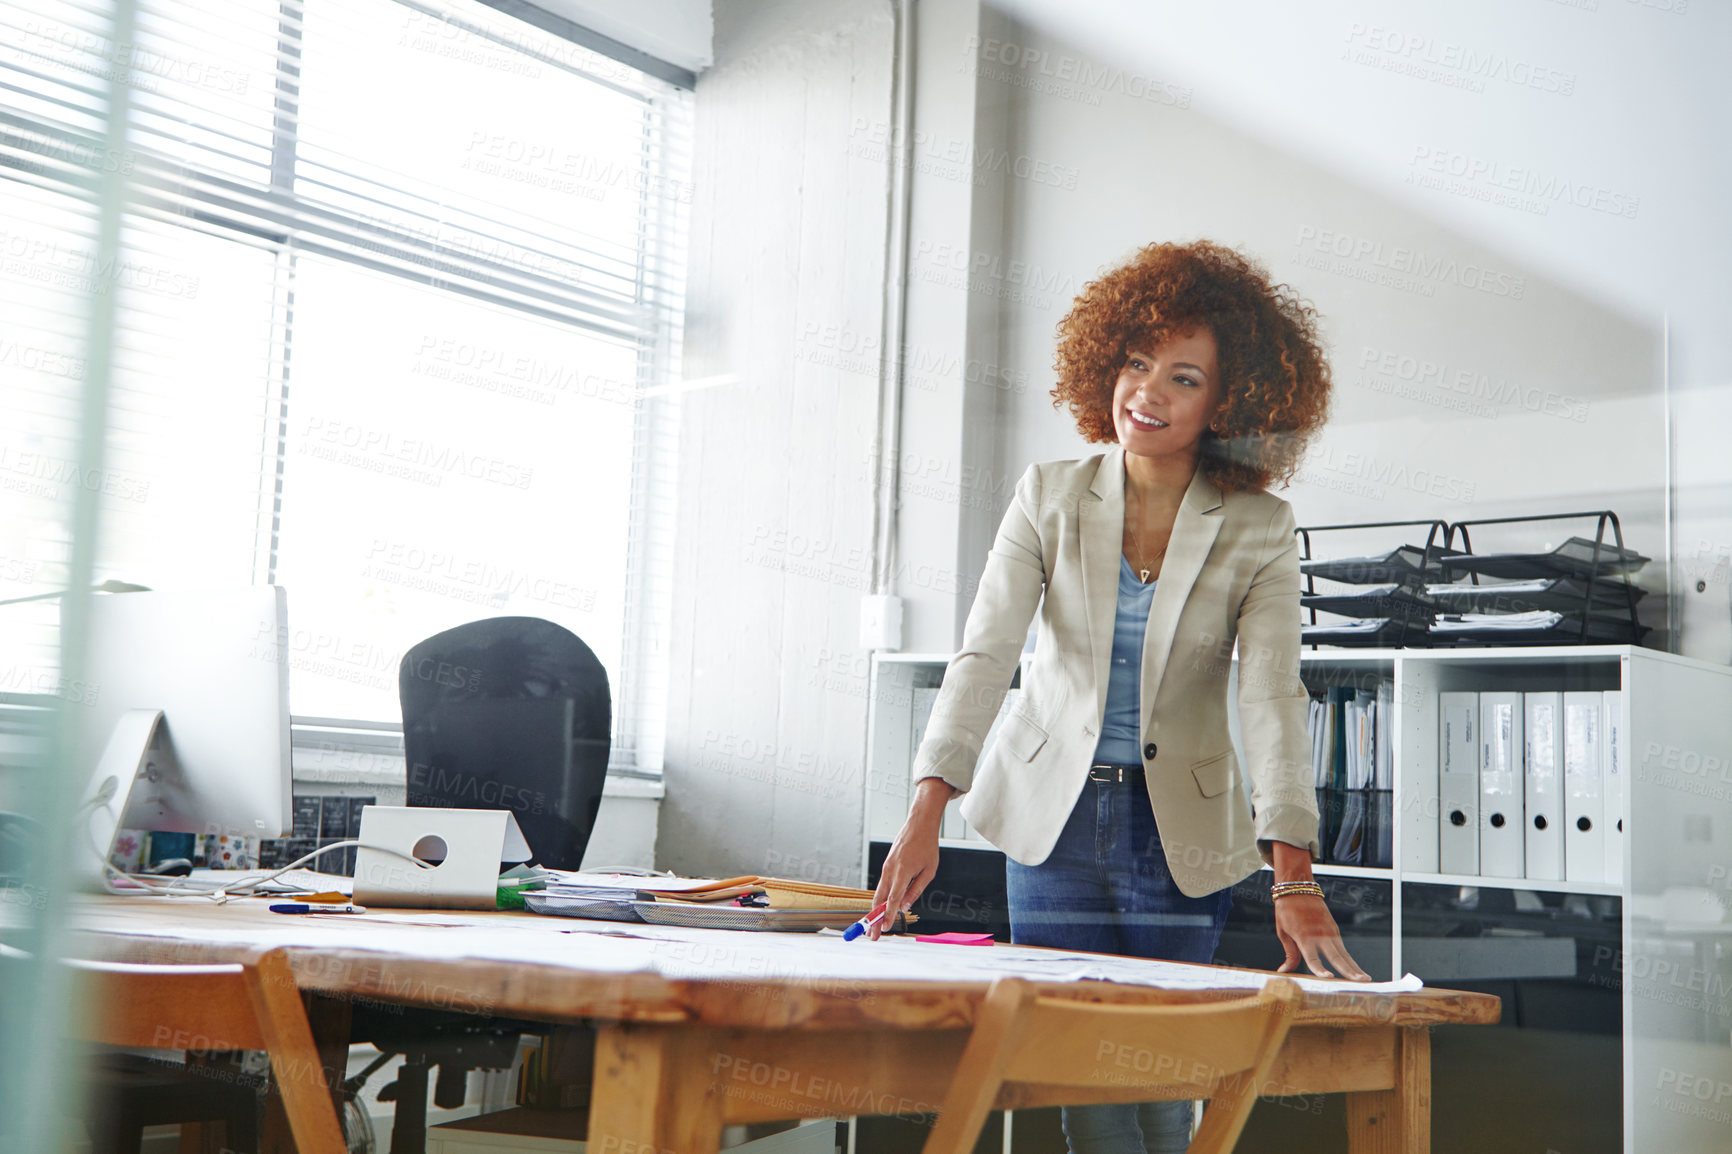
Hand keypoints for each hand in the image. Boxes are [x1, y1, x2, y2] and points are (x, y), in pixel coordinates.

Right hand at [867, 778, 951, 940]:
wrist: (919, 824)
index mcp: (902, 872)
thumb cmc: (927, 847)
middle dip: (874, 919)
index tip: (885, 929)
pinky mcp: (886, 865)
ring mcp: (886, 867)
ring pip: (878, 893)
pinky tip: (880, 910)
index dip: (889, 915)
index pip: (893, 899)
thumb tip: (905, 907)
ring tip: (874, 927)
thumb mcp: (929, 871)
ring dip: (875, 911)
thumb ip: (915, 890)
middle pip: (879, 900)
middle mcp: (890, 870)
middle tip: (871, 936)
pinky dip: (879, 900)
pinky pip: (882, 885)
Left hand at [1274, 894, 1371, 980]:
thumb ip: (1290, 954)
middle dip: (1349, 971)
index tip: (1328, 978)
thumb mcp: (1283, 932)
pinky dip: (1350, 960)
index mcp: (1304, 937)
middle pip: (1337, 957)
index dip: (1320, 970)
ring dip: (1355, 968)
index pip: (1313, 958)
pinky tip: (1357, 971)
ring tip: (1365, 980)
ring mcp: (1329, 931)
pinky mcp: (1334, 929)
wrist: (1297, 888)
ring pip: (1344, 954)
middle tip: (1361, 983)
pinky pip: (1343, 948)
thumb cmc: (1287, 911)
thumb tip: (1283, 971)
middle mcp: (1320, 935)